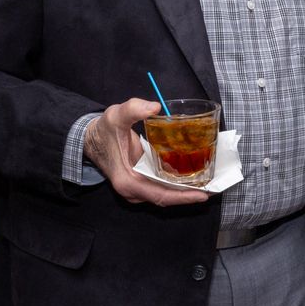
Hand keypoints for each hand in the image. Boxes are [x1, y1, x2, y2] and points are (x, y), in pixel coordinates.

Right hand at [84, 99, 210, 207]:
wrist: (90, 138)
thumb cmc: (104, 130)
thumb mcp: (116, 116)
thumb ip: (134, 109)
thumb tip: (155, 107)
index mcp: (127, 181)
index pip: (160, 195)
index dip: (183, 197)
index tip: (203, 195)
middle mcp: (132, 190)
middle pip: (166, 198)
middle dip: (190, 195)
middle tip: (214, 188)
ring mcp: (136, 189)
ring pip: (165, 195)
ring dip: (185, 191)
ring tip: (209, 184)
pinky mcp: (140, 184)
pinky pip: (161, 188)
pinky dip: (177, 185)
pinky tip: (193, 177)